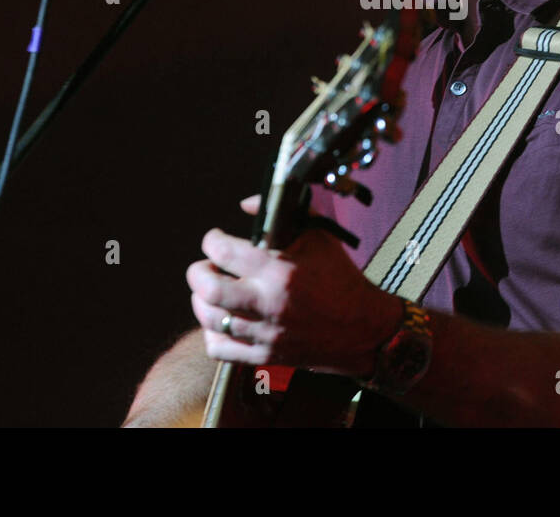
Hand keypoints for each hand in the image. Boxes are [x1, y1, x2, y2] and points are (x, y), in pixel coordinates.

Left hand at [187, 196, 401, 376]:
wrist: (362, 327)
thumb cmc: (340, 279)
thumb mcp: (319, 235)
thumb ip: (284, 213)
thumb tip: (247, 204)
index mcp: (280, 270)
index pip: (224, 251)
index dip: (212, 240)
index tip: (215, 239)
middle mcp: (269, 302)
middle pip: (208, 288)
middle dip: (198, 271)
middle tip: (206, 266)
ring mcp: (265, 332)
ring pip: (209, 318)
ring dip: (201, 300)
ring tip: (211, 290)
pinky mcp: (265, 355)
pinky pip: (220, 348)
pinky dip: (212, 333)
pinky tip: (222, 319)